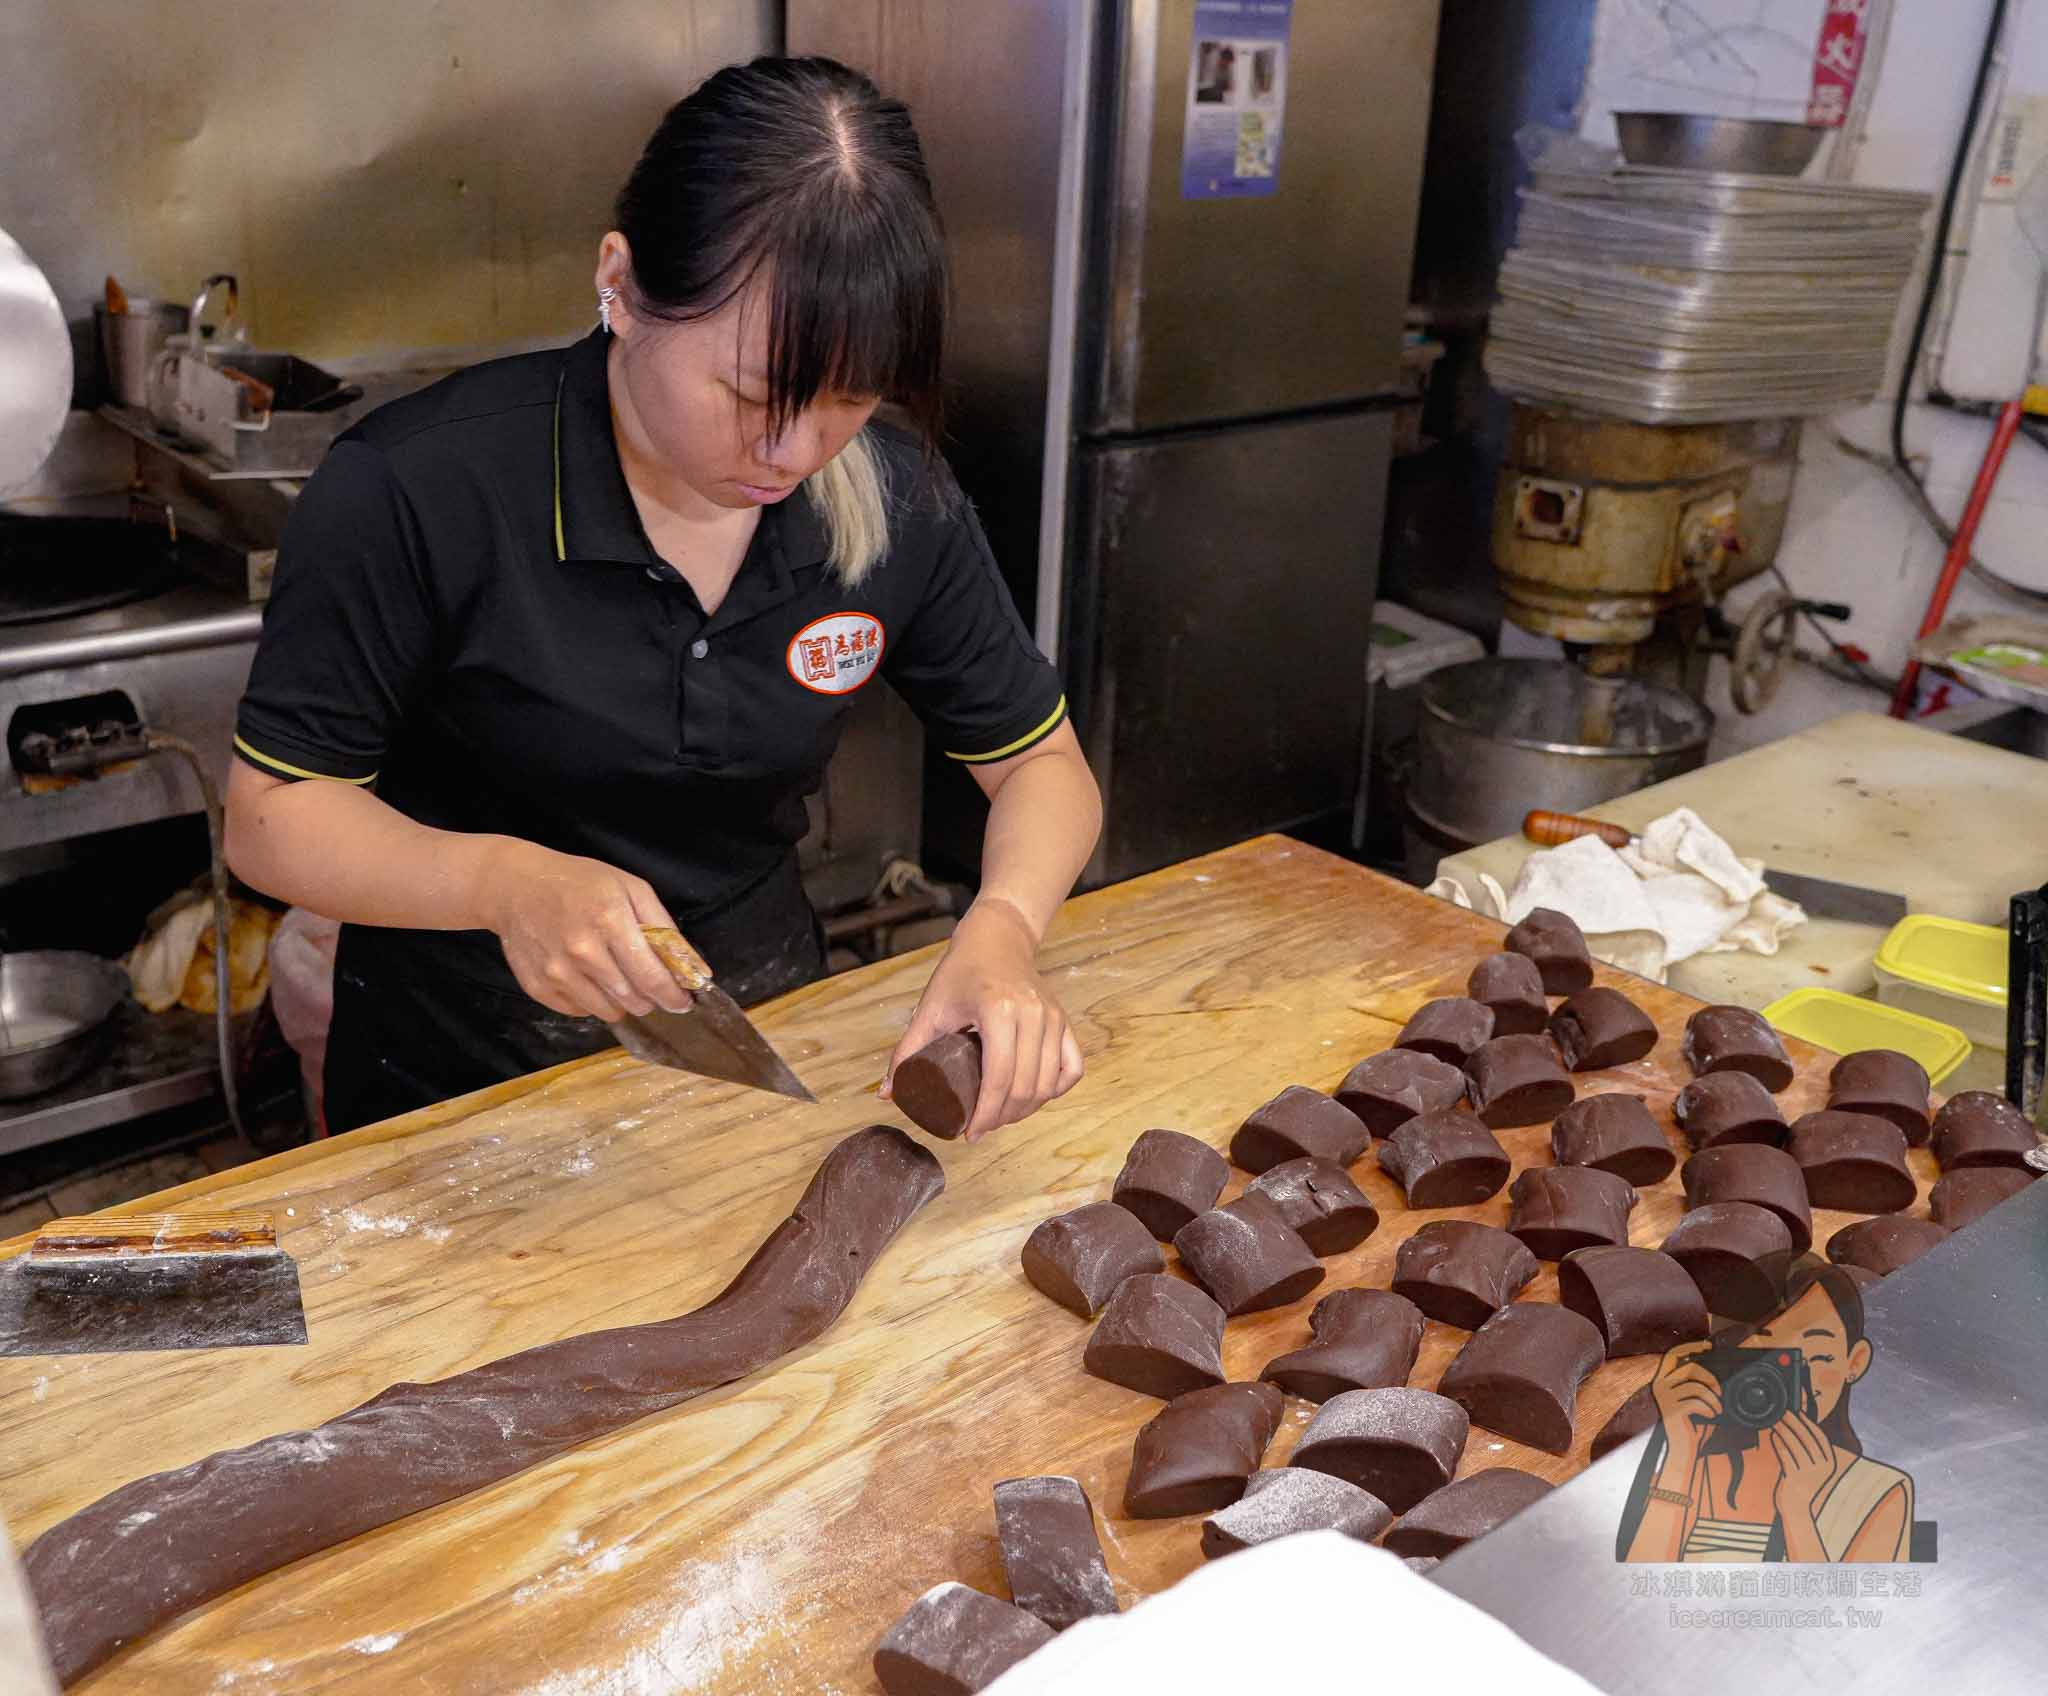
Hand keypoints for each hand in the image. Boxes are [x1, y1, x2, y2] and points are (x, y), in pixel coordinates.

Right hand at [473, 838, 691, 1021]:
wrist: (516, 886)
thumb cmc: (580, 883)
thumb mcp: (631, 888)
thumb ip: (665, 928)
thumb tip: (695, 969)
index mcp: (610, 920)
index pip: (652, 977)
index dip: (673, 996)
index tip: (682, 1002)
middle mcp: (582, 950)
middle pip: (632, 999)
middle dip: (649, 999)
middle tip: (649, 986)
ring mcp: (557, 971)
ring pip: (607, 1011)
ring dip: (621, 1002)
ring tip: (617, 977)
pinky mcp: (538, 986)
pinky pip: (579, 1011)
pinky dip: (591, 1001)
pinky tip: (588, 976)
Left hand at [883, 898, 1083, 1140]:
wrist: (996, 939)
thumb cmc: (961, 972)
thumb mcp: (930, 1009)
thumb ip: (907, 1051)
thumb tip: (888, 1093)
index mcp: (999, 1010)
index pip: (999, 1078)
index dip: (985, 1114)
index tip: (970, 1133)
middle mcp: (1032, 1014)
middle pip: (1026, 1087)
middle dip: (1003, 1117)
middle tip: (982, 1127)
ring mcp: (1053, 1017)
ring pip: (1048, 1083)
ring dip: (1026, 1109)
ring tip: (1001, 1117)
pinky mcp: (1063, 1020)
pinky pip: (1071, 1068)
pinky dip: (1055, 1089)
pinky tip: (1035, 1097)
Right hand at [1650, 1340, 1721, 1471]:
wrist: (1682, 1450)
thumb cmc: (1691, 1425)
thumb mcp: (1692, 1400)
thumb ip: (1695, 1384)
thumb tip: (1713, 1370)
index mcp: (1662, 1380)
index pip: (1674, 1354)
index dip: (1690, 1347)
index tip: (1707, 1346)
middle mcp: (1659, 1385)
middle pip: (1689, 1367)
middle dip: (1709, 1376)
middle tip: (1719, 1390)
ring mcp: (1664, 1397)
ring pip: (1696, 1386)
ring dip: (1713, 1398)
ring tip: (1718, 1408)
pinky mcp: (1672, 1410)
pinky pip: (1696, 1402)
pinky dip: (1709, 1409)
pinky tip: (1712, 1416)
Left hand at [1768, 1410, 1835, 1520]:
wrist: (1799, 1510)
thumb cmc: (1803, 1484)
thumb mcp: (1812, 1467)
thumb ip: (1809, 1450)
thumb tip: (1797, 1424)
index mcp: (1829, 1464)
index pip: (1821, 1438)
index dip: (1809, 1423)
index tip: (1799, 1411)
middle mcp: (1822, 1468)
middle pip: (1807, 1438)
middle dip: (1794, 1422)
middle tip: (1784, 1411)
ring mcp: (1809, 1473)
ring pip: (1794, 1445)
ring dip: (1784, 1430)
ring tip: (1776, 1421)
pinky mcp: (1795, 1478)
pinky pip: (1785, 1455)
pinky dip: (1778, 1443)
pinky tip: (1773, 1436)